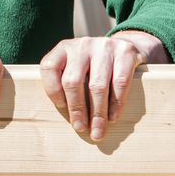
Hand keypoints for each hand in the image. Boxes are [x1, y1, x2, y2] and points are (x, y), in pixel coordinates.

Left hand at [39, 32, 167, 140]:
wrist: (125, 47)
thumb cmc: (93, 66)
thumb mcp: (76, 68)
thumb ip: (66, 84)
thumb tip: (66, 120)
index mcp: (64, 48)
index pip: (49, 67)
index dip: (52, 89)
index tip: (60, 107)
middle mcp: (82, 45)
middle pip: (73, 81)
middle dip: (76, 109)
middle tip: (80, 128)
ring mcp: (104, 47)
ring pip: (97, 86)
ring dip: (97, 113)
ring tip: (98, 130)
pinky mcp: (125, 52)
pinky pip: (119, 83)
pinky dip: (116, 104)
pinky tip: (112, 117)